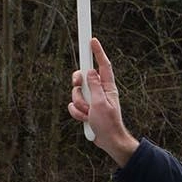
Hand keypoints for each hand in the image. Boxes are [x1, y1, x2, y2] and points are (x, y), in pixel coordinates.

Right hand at [68, 37, 138, 165]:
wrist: (108, 141)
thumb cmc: (108, 123)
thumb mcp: (100, 103)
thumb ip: (94, 86)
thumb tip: (90, 71)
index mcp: (107, 87)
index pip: (102, 65)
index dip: (97, 52)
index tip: (92, 40)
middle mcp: (99, 91)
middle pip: (83, 78)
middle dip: (78, 84)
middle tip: (77, 84)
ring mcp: (92, 100)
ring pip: (76, 93)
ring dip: (79, 105)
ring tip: (88, 114)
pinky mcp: (86, 109)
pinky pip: (73, 106)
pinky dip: (77, 113)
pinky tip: (85, 120)